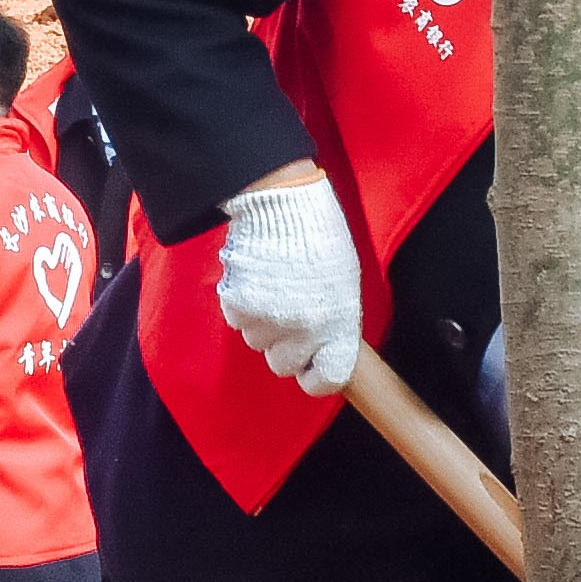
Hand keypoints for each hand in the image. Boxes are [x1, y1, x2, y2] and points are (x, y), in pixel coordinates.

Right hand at [209, 165, 363, 397]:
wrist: (283, 202)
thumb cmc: (318, 238)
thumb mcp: (343, 282)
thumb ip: (335, 321)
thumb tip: (324, 347)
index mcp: (339, 323)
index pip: (328, 378)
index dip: (316, 379)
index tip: (311, 370)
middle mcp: (305, 328)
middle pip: (283, 365)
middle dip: (283, 345)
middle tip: (287, 313)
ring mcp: (269, 319)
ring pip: (256, 341)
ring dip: (262, 321)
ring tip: (273, 284)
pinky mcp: (239, 304)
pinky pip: (237, 320)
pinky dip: (242, 304)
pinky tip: (256, 277)